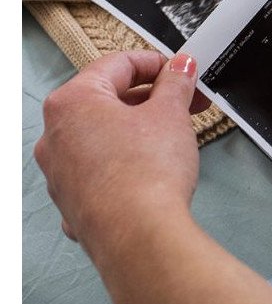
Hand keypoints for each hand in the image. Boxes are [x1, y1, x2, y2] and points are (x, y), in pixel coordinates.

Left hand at [33, 50, 201, 272]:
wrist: (140, 240)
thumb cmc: (146, 176)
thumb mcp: (171, 114)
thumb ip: (175, 83)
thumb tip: (179, 69)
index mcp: (72, 102)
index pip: (118, 64)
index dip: (156, 64)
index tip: (180, 71)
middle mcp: (55, 135)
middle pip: (107, 100)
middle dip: (150, 99)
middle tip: (185, 102)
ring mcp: (59, 173)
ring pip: (101, 136)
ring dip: (137, 130)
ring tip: (174, 136)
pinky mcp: (71, 203)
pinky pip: (98, 171)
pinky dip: (123, 163)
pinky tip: (150, 170)